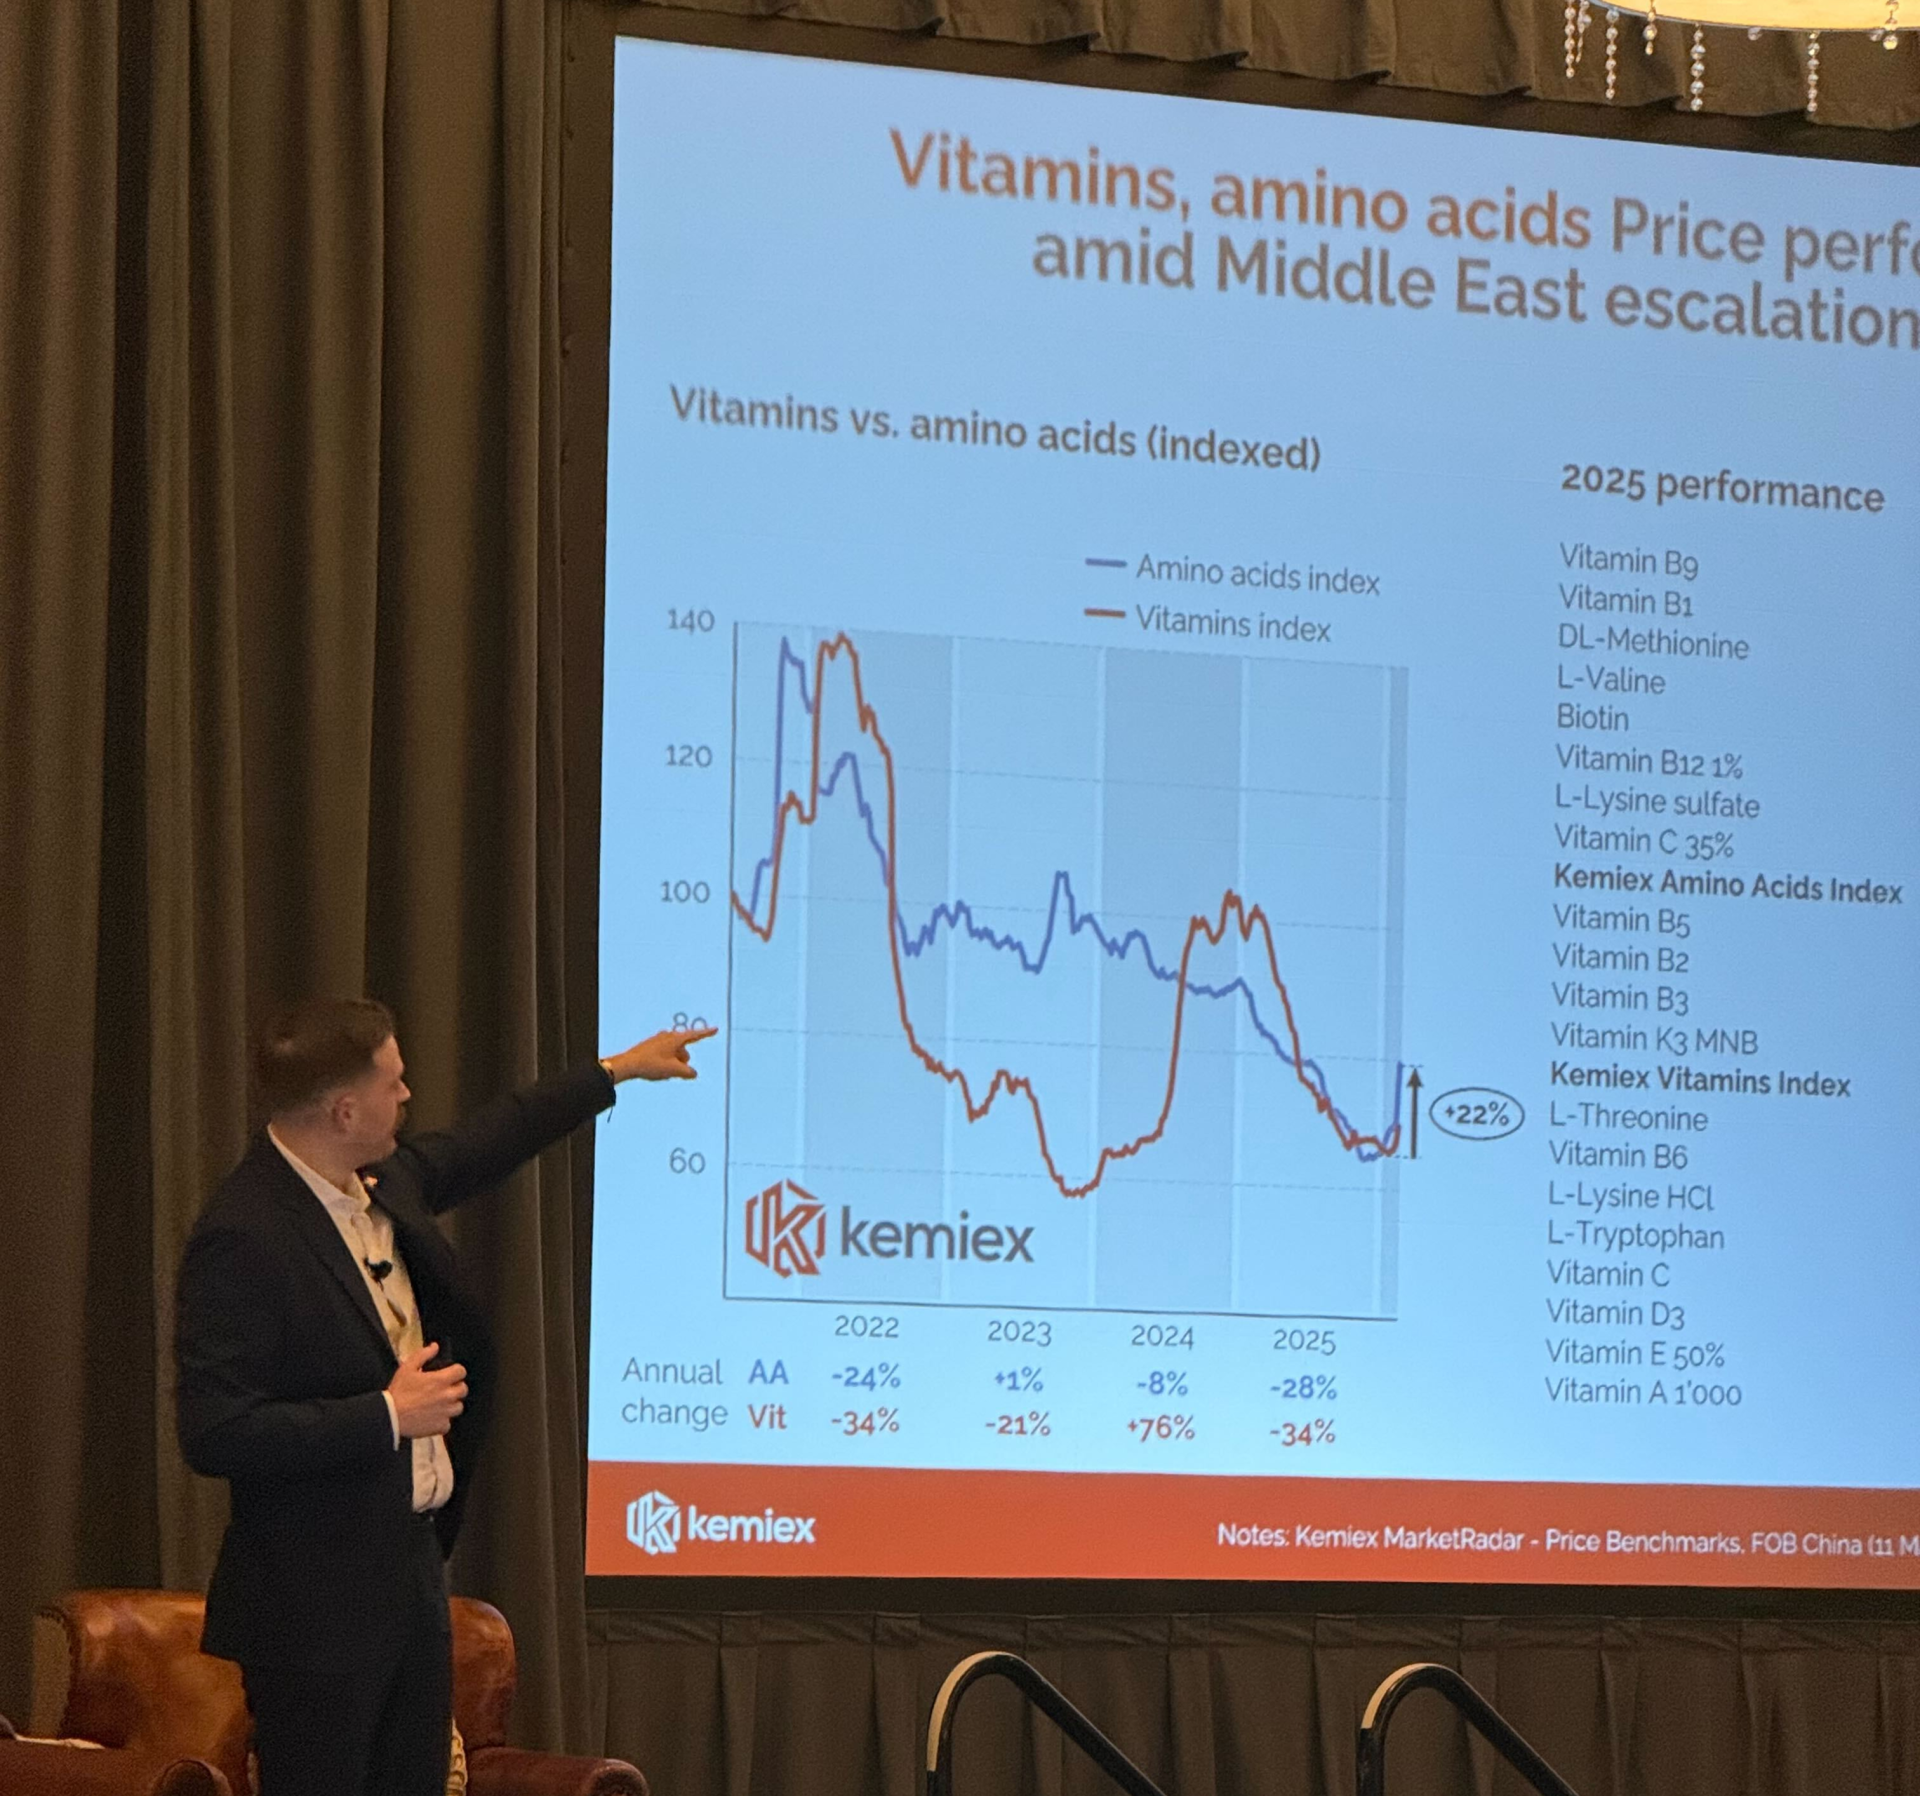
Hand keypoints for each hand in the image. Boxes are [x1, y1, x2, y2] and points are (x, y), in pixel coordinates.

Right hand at [388, 1343, 466, 1438]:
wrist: (390, 1416)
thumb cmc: (399, 1391)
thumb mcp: (407, 1368)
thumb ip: (423, 1355)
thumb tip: (435, 1346)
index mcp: (441, 1380)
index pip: (461, 1371)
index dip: (456, 1371)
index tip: (449, 1374)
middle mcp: (447, 1396)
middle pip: (463, 1389)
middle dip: (455, 1387)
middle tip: (444, 1389)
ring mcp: (446, 1412)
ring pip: (458, 1407)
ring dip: (451, 1404)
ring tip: (439, 1404)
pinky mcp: (441, 1426)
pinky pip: (448, 1423)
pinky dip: (442, 1421)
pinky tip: (433, 1418)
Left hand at [602, 1025, 717, 1082]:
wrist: (628, 1065)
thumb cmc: (651, 1065)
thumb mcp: (674, 1071)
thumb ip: (688, 1072)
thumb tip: (693, 1073)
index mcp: (675, 1039)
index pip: (695, 1036)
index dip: (706, 1034)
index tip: (716, 1029)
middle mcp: (667, 1036)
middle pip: (684, 1051)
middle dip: (683, 1062)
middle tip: (673, 1072)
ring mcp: (658, 1040)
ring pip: (674, 1054)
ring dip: (673, 1064)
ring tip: (661, 1072)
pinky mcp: (651, 1046)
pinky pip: (665, 1056)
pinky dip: (665, 1063)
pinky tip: (656, 1070)